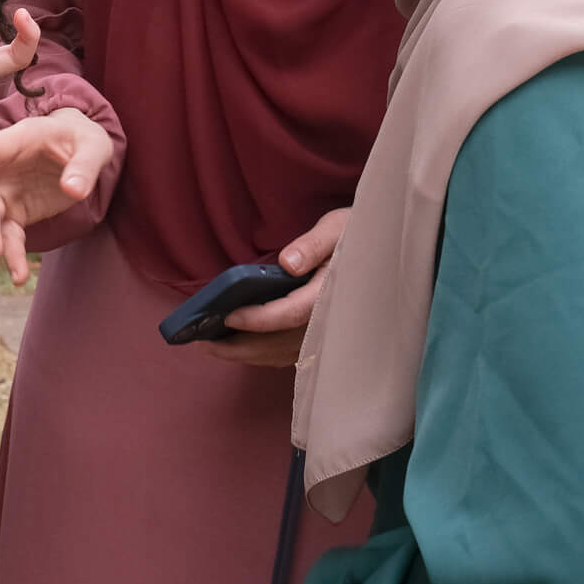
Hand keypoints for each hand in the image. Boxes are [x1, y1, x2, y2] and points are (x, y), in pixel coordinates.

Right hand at [0, 108, 114, 284]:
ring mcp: (4, 194)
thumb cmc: (82, 140)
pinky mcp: (15, 216)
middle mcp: (0, 168)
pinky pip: (9, 237)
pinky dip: (12, 255)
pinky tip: (19, 275)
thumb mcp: (93, 146)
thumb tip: (73, 189)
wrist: (82, 154)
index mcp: (16, 140)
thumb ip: (84, 166)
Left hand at [199, 206, 349, 366]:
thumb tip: (286, 263)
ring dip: (246, 353)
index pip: (292, 313)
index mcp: (332, 292)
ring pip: (282, 353)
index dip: (258, 318)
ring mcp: (328, 335)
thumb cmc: (357, 233)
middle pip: (280, 343)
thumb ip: (313, 245)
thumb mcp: (337, 228)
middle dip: (239, 346)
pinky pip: (290, 354)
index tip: (227, 315)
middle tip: (201, 341)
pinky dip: (263, 354)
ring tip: (211, 345)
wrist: (383, 252)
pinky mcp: (323, 339)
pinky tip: (240, 347)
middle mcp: (330, 321)